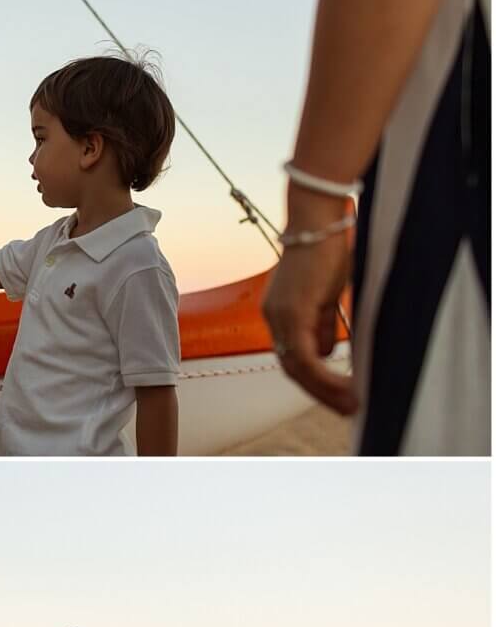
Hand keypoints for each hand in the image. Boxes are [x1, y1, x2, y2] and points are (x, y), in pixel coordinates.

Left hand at [262, 227, 357, 416]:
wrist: (317, 219)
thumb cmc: (325, 249)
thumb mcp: (326, 294)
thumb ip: (323, 325)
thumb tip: (326, 354)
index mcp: (279, 313)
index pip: (293, 357)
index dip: (314, 379)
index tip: (337, 393)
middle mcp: (273, 317)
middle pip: (293, 369)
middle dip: (321, 393)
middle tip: (347, 408)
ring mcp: (280, 316)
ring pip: (298, 369)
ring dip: (326, 390)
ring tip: (352, 402)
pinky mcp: (293, 313)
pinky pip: (306, 358)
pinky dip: (325, 376)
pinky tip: (345, 385)